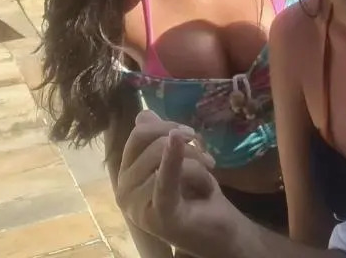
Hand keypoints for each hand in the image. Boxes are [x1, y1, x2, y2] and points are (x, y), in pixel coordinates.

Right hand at [116, 111, 241, 256]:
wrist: (221, 231)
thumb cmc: (197, 194)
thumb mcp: (178, 159)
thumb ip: (159, 138)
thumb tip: (143, 115)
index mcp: (127, 174)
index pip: (138, 135)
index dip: (166, 126)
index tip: (192, 134)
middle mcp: (124, 190)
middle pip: (151, 144)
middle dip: (186, 146)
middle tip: (208, 160)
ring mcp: (136, 206)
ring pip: (162, 158)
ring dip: (196, 165)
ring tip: (206, 181)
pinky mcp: (157, 216)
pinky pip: (162, 180)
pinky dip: (171, 160)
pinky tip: (176, 142)